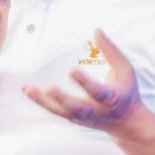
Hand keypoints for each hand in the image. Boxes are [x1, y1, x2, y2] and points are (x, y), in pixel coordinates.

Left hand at [22, 29, 141, 131]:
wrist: (127, 124)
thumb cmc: (127, 92)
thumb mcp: (126, 70)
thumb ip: (111, 51)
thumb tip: (97, 30)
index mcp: (110, 98)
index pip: (97, 92)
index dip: (84, 83)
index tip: (72, 71)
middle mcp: (95, 111)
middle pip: (76, 108)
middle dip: (62, 99)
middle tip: (48, 88)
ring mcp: (82, 118)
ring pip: (60, 112)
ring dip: (43, 101)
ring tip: (27, 88)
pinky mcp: (73, 119)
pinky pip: (55, 111)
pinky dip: (41, 102)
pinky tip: (28, 90)